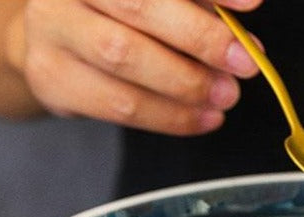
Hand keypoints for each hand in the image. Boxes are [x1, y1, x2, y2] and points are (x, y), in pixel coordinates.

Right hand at [9, 0, 262, 133]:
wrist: (53, 40)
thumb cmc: (118, 13)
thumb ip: (197, 0)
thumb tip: (245, 8)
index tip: (250, 4)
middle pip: (140, 8)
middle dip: (202, 39)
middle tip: (246, 64)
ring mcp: (52, 31)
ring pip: (126, 59)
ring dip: (187, 84)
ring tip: (226, 96)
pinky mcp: (53, 80)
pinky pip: (119, 105)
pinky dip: (170, 116)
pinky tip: (202, 118)